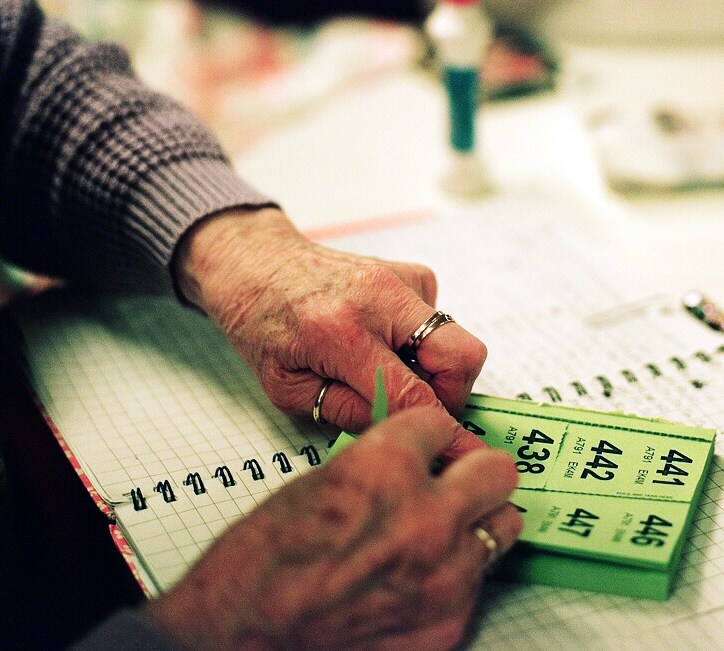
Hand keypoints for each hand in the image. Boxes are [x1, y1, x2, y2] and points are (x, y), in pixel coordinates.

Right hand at [147, 406, 522, 650]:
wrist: (239, 642)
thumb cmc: (259, 570)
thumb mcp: (319, 483)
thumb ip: (378, 466)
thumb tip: (413, 462)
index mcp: (387, 467)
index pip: (440, 425)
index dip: (427, 438)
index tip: (425, 448)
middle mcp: (427, 517)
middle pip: (497, 472)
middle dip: (474, 473)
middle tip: (456, 483)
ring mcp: (444, 575)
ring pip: (502, 527)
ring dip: (474, 525)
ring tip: (442, 534)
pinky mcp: (447, 623)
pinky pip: (475, 584)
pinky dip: (453, 577)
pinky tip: (417, 581)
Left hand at [174, 207, 488, 457]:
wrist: (257, 263)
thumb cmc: (263, 324)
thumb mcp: (287, 390)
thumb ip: (346, 412)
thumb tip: (397, 427)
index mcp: (342, 334)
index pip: (413, 393)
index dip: (444, 432)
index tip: (466, 458)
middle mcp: (381, 299)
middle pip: (462, 354)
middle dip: (455, 393)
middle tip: (425, 408)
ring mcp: (400, 280)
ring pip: (455, 337)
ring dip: (433, 367)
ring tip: (390, 371)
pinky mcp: (410, 273)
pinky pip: (438, 318)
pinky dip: (423, 340)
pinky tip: (386, 341)